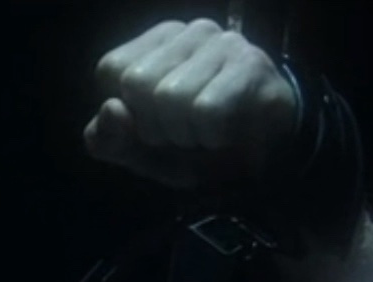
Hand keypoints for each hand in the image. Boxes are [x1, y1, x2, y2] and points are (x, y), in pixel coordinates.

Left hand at [82, 18, 299, 191]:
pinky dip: (211, 137)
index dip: (128, 111)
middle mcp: (187, 32)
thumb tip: (111, 109)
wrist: (264, 159)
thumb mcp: (140, 152)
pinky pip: (207, 110)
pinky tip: (226, 133)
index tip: (155, 123)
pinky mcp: (251, 64)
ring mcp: (222, 43)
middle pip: (138, 83)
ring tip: (206, 133)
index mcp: (154, 43)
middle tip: (184, 132)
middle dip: (156, 126)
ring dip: (187, 134)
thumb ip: (108, 139)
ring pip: (171, 97)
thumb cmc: (196, 146)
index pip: (110, 69)